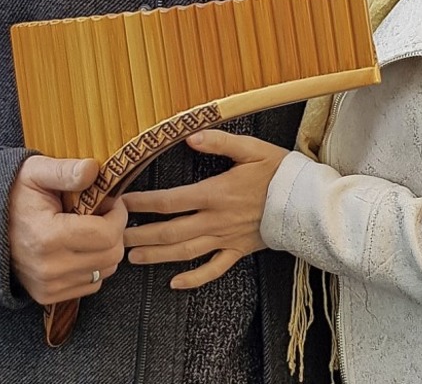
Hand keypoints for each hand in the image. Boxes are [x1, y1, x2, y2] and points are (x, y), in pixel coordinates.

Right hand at [9, 156, 126, 304]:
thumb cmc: (17, 193)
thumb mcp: (38, 172)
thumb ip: (67, 171)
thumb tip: (93, 169)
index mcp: (48, 237)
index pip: (107, 235)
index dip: (119, 214)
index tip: (112, 201)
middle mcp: (48, 268)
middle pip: (111, 255)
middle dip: (116, 230)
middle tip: (104, 213)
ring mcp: (48, 286)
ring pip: (105, 271)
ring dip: (107, 248)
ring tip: (91, 228)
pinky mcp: (48, 295)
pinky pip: (92, 284)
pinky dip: (94, 264)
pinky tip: (81, 246)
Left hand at [123, 130, 287, 288]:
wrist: (306, 201)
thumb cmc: (279, 171)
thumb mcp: (251, 148)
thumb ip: (219, 142)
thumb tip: (190, 137)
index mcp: (216, 193)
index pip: (172, 200)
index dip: (145, 203)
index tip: (123, 203)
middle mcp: (217, 219)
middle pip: (172, 231)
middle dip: (141, 234)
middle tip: (115, 237)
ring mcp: (227, 238)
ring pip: (186, 252)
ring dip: (157, 256)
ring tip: (133, 258)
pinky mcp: (239, 250)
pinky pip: (214, 269)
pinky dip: (194, 278)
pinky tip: (175, 283)